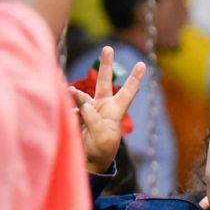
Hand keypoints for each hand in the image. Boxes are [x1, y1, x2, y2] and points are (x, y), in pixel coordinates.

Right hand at [71, 46, 145, 172]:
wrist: (89, 162)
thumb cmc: (102, 151)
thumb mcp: (102, 136)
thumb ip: (93, 118)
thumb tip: (82, 103)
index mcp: (116, 111)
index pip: (127, 92)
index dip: (135, 79)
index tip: (142, 64)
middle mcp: (103, 107)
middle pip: (104, 82)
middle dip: (105, 65)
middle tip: (107, 48)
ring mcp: (89, 109)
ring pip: (81, 95)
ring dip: (75, 94)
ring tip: (69, 93)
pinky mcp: (77, 114)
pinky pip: (70, 107)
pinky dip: (67, 109)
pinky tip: (67, 115)